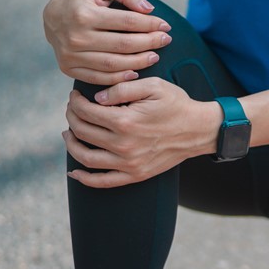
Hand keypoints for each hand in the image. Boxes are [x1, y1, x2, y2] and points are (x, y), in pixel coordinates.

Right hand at [43, 0, 172, 85]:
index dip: (150, 24)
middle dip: (149, 43)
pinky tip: (135, 72)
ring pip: (113, 65)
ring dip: (139, 63)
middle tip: (165, 41)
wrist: (54, 14)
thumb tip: (148, 9)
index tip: (166, 26)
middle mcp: (75, 36)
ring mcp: (70, 55)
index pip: (126, 22)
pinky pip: (99, 78)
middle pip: (123, 45)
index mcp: (83, 13)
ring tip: (154, 56)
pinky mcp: (68, 68)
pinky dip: (120, 78)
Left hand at [64, 77, 218, 187]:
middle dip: (72, 117)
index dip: (75, 102)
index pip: (86, 111)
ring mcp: (129, 163)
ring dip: (71, 144)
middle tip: (73, 109)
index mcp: (125, 121)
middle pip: (82, 132)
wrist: (199, 130)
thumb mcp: (153, 86)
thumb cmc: (176, 104)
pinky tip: (74, 172)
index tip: (75, 96)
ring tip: (69, 133)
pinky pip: (103, 182)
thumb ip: (122, 88)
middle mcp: (123, 145)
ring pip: (85, 158)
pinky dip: (85, 179)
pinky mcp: (135, 175)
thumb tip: (96, 99)